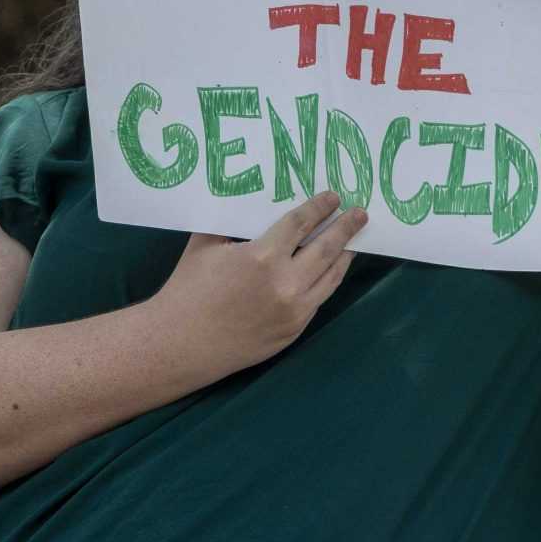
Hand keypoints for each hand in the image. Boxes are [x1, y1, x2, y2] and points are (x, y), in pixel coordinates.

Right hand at [152, 191, 368, 375]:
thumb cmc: (188, 290)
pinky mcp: (294, 331)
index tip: (333, 197)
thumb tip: (254, 203)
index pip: (301, 224)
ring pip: (330, 277)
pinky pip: (318, 299)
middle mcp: (286, 284)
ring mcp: (294, 311)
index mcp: (263, 257)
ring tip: (354, 241)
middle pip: (326, 248)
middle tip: (360, 214)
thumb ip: (232, 222)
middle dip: (346, 227)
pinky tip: (331, 271)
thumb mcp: (205, 244)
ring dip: (345, 255)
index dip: (319, 208)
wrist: (180, 344)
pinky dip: (328, 281)